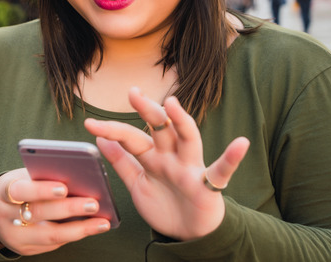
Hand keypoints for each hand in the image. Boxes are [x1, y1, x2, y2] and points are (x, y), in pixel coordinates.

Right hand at [0, 169, 111, 255]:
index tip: (64, 187)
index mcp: (3, 192)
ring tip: (102, 222)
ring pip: (49, 235)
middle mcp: (6, 216)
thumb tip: (79, 175)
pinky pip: (54, 244)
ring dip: (79, 228)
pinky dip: (75, 234)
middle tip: (93, 203)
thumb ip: (42, 175)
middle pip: (38, 214)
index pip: (20, 191)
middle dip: (68, 209)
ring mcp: (15, 237)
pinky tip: (93, 228)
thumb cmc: (18, 187)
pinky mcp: (26, 249)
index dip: (41, 190)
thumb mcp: (22, 176)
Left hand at [84, 87, 249, 240]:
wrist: (188, 235)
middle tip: (133, 93)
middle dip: (147, 110)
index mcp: (153, 157)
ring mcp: (191, 169)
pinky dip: (233, 157)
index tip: (89, 123)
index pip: (131, 138)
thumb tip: (101, 140)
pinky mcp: (210, 186)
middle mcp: (171, 157)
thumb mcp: (138, 183)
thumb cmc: (164, 205)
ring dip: (181, 121)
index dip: (111, 130)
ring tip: (173, 104)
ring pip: (188, 139)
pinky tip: (241, 144)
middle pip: (160, 128)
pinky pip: (222, 170)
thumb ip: (122, 162)